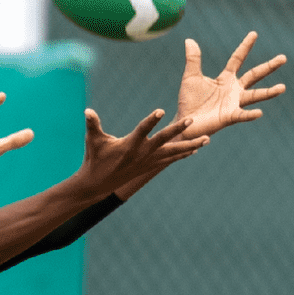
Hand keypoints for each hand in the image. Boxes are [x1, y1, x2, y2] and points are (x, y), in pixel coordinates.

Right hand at [74, 107, 206, 199]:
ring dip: (190, 146)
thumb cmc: (94, 159)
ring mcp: (148, 161)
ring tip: (207, 140)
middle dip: (178, 130)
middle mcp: (142, 153)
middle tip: (192, 121)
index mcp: (129, 145)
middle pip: (164, 140)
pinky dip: (183, 154)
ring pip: (173, 152)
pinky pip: (170, 159)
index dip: (151, 120)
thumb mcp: (93, 141)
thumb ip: (92, 124)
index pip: (142, 130)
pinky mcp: (150, 166)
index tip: (161, 110)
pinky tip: (195, 149)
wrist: (97, 184)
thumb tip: (86, 110)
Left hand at [175, 31, 286, 137]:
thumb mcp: (191, 77)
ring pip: (255, 95)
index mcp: (226, 78)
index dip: (245, 46)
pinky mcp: (229, 117)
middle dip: (269, 67)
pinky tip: (259, 113)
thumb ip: (193, 60)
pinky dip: (250, 115)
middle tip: (283, 58)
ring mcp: (234, 103)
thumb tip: (189, 40)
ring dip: (268, 92)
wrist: (185, 122)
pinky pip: (241, 115)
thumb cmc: (189, 101)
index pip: (238, 59)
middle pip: (254, 75)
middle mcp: (234, 90)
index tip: (254, 33)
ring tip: (282, 87)